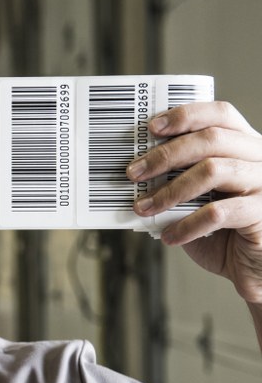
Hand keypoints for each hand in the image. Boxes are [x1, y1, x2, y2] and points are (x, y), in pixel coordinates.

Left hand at [129, 101, 261, 303]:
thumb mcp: (197, 201)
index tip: (151, 127)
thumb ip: (178, 182)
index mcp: (244, 146)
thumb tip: (136, 174)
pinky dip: (186, 224)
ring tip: (144, 208)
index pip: (220, 114)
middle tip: (133, 173)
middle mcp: (260, 158)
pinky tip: (170, 236)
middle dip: (165, 154)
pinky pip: (218, 212)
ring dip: (170, 190)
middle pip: (211, 139)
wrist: (253, 268)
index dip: (186, 115)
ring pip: (213, 170)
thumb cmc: (223, 232)